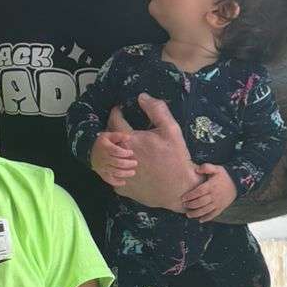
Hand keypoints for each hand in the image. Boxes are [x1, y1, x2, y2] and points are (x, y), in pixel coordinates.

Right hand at [90, 128, 136, 187]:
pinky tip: (124, 182)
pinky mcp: (101, 173)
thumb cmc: (102, 143)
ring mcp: (102, 167)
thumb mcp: (108, 135)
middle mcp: (103, 158)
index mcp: (105, 148)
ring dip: (125, 173)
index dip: (125, 153)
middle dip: (128, 164)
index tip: (131, 152)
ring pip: (114, 172)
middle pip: (117, 163)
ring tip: (133, 172)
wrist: (89, 151)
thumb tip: (129, 137)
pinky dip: (116, 182)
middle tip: (135, 163)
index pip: (116, 151)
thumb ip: (119, 136)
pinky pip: (109, 179)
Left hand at [114, 95, 198, 210]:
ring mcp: (118, 174)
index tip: (119, 110)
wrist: (178, 190)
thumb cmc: (176, 159)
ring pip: (108, 157)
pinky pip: (114, 173)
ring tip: (124, 146)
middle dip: (114, 130)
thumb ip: (157, 110)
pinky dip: (118, 167)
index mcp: (130, 140)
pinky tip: (129, 164)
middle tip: (122, 127)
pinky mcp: (120, 187)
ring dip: (114, 149)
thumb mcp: (171, 130)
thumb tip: (141, 96)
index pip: (114, 120)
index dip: (116, 112)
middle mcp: (119, 157)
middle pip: (108, 138)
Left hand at [182, 163, 237, 221]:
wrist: (237, 183)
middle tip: (184, 205)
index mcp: (211, 186)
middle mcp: (214, 195)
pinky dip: (207, 218)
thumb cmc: (224, 175)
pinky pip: (214, 214)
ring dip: (196, 214)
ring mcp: (218, 203)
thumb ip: (207, 167)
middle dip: (191, 205)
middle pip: (200, 202)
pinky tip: (200, 220)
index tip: (183, 198)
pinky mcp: (221, 207)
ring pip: (206, 210)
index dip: (190, 196)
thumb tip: (196, 169)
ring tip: (188, 215)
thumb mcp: (217, 168)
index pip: (199, 192)